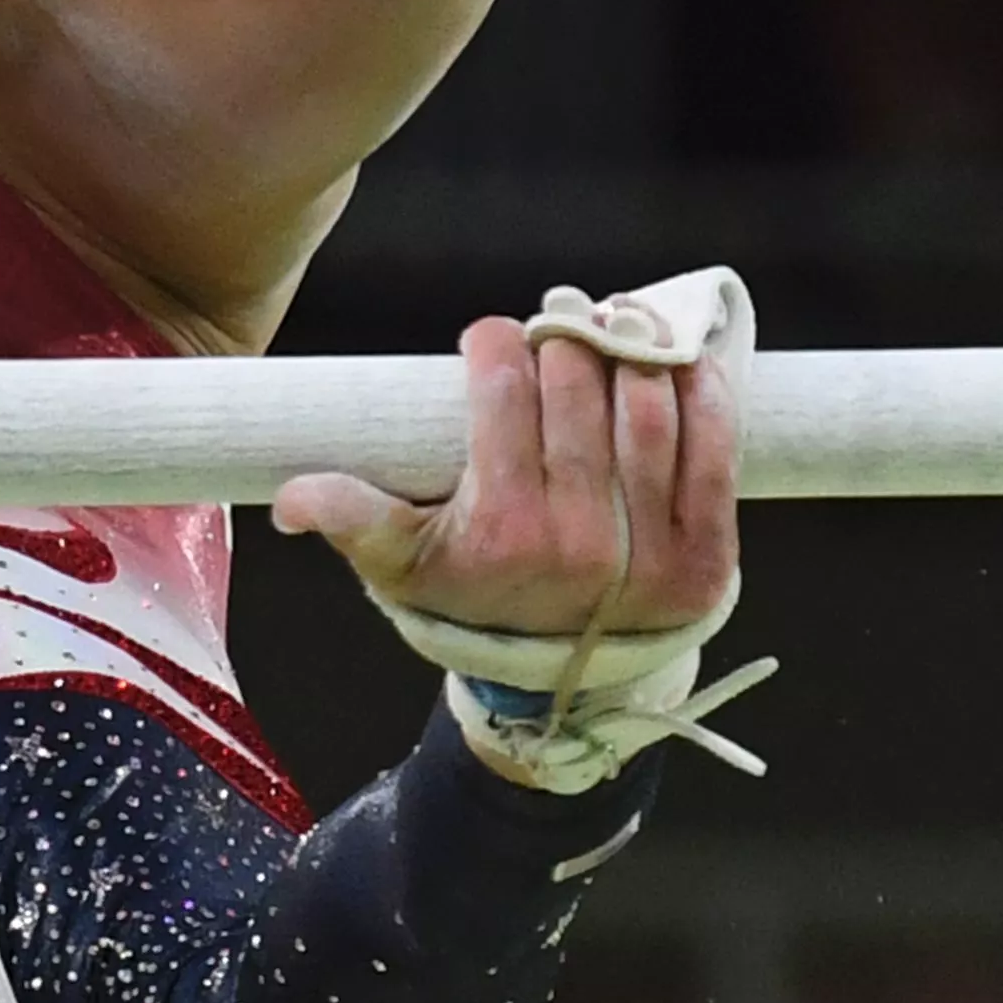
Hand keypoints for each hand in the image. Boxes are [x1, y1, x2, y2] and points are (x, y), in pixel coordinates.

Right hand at [273, 314, 740, 638]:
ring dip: (635, 348)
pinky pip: (715, 455)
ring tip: (616, 324)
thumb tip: (287, 499)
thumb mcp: (402, 568)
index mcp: (501, 531)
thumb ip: (349, 522)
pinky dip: (706, 396)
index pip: (503, 389)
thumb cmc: (475, 602)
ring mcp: (651, 551)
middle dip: (564, 333)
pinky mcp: (707, 559)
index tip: (493, 337)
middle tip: (557, 318)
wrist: (561, 684)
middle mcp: (578, 541)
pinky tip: (683, 362)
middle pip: (577, 386)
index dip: (496, 343)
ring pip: (647, 410)